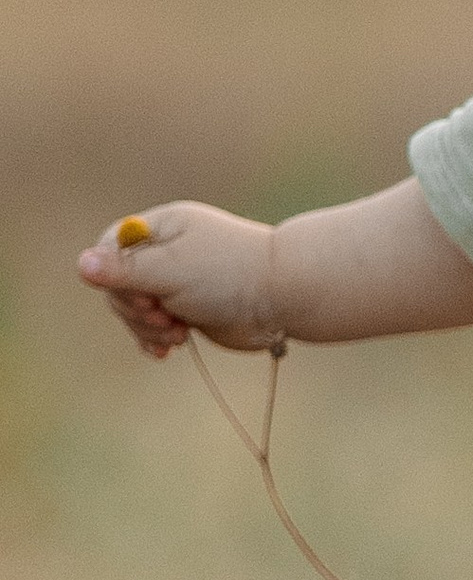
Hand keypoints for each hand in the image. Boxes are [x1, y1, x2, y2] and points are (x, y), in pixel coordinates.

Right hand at [77, 203, 280, 356]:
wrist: (285, 298)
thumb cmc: (230, 276)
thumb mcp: (171, 271)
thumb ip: (126, 271)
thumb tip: (81, 264)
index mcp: (162, 228)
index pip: (110, 250)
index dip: (116, 278)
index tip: (143, 294)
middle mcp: (168, 252)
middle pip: (120, 285)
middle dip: (136, 309)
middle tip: (165, 318)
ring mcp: (179, 282)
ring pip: (137, 310)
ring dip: (150, 328)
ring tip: (177, 334)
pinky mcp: (190, 309)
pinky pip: (157, 326)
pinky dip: (157, 339)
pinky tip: (166, 351)